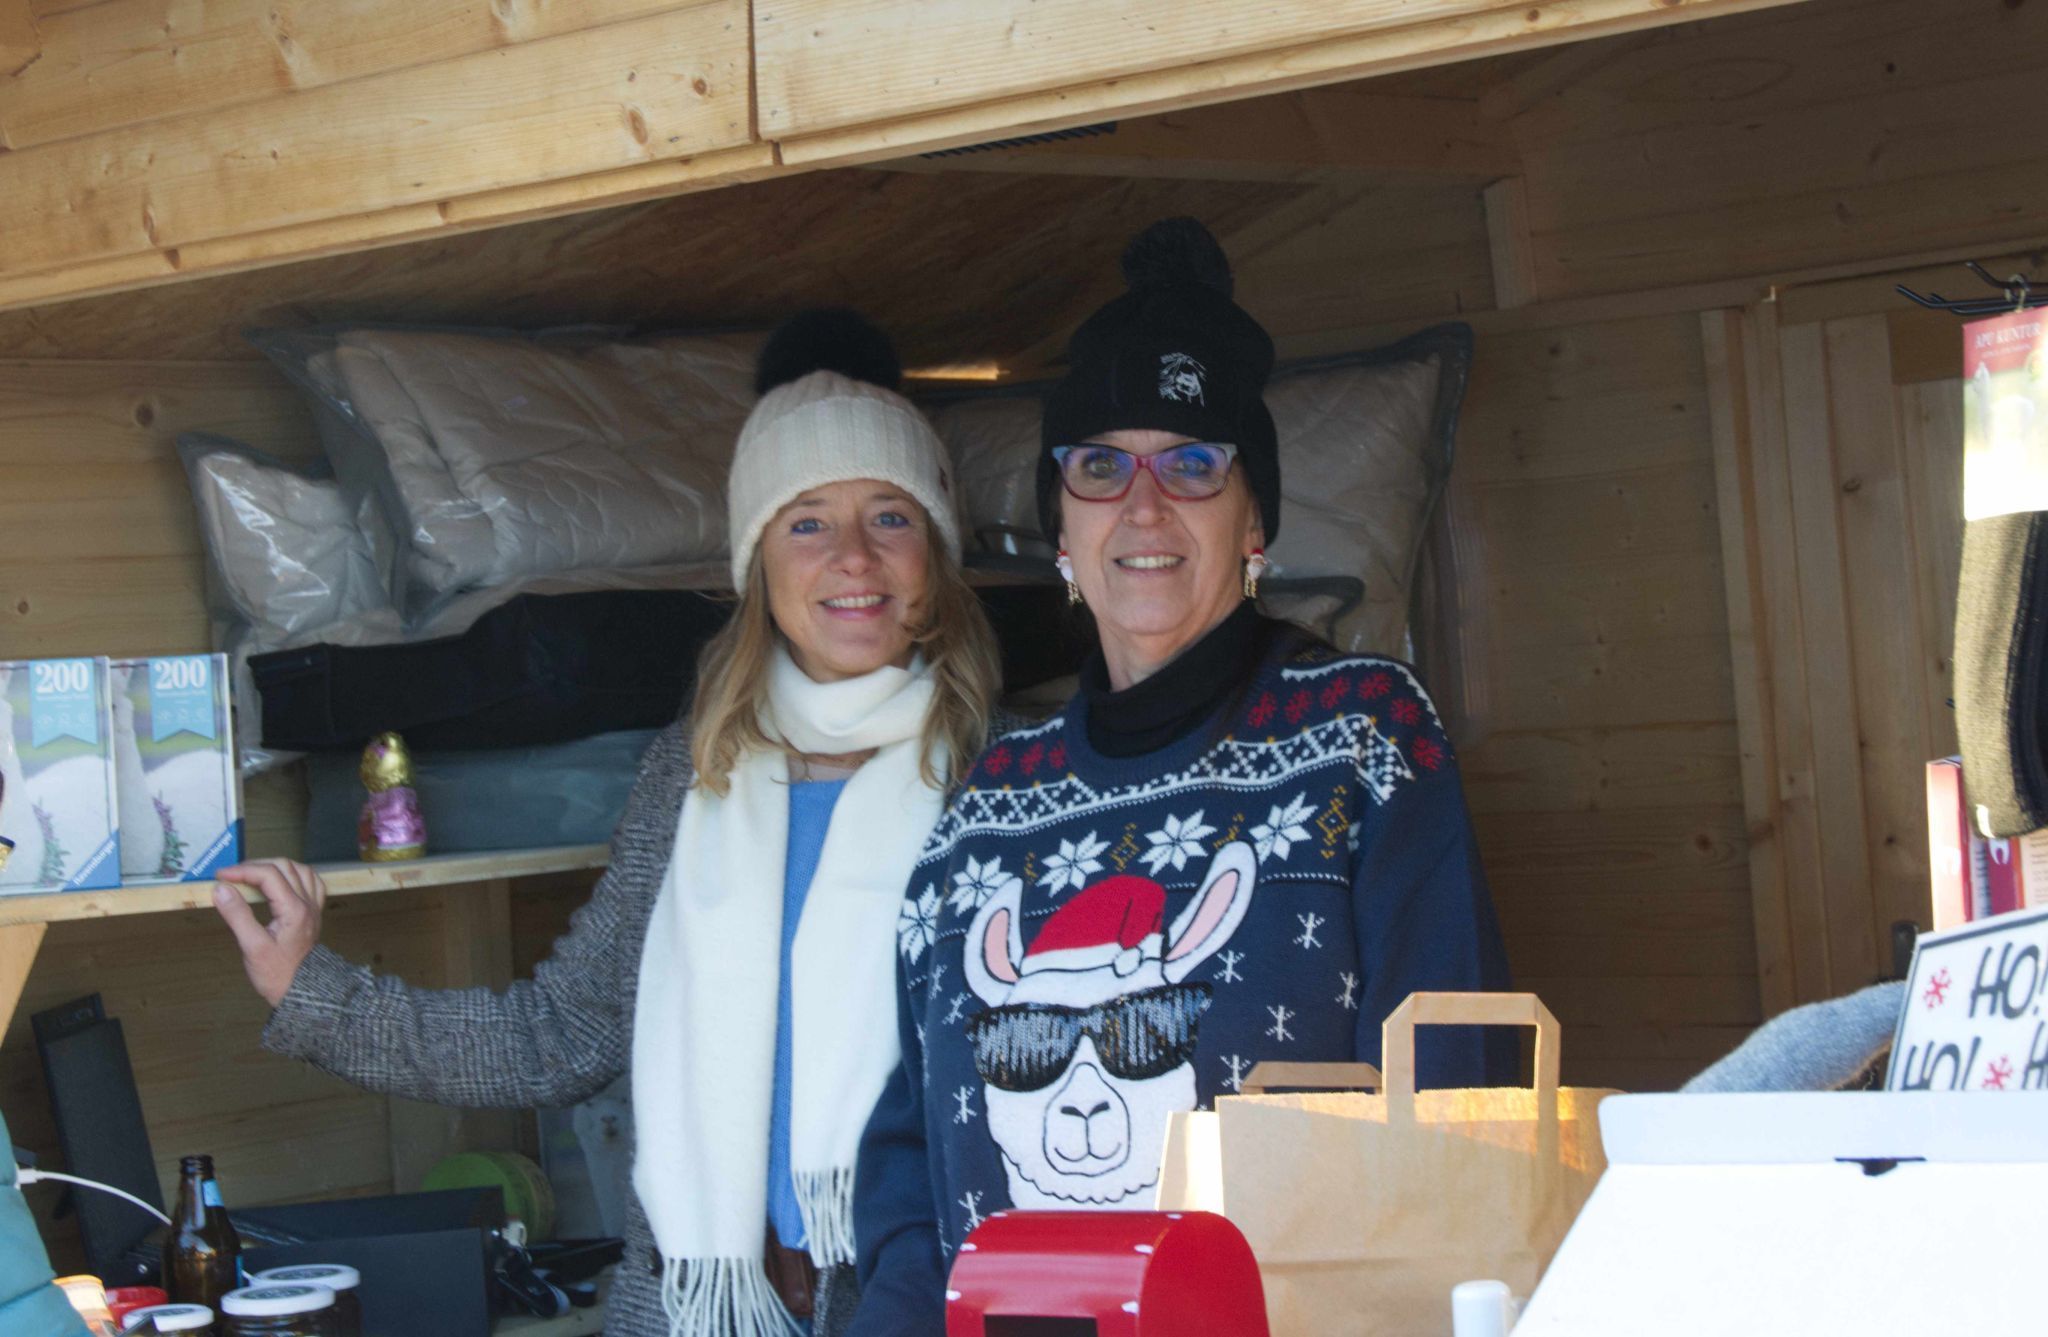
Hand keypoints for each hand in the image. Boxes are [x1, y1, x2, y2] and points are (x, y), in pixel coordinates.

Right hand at [212, 859, 326, 1007]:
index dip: (242, 870)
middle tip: (232, 876)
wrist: (300, 992)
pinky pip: (310, 882)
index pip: (268, 875)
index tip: (220, 876)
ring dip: (275, 866)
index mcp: (294, 909)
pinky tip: (280, 881)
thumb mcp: (252, 946)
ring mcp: (314, 906)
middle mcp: (308, 903)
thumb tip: (220, 888)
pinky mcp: (314, 912)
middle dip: (256, 866)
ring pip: (299, 870)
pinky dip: (293, 874)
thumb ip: (237, 915)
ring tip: (251, 875)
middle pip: (284, 867)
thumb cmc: (275, 973)